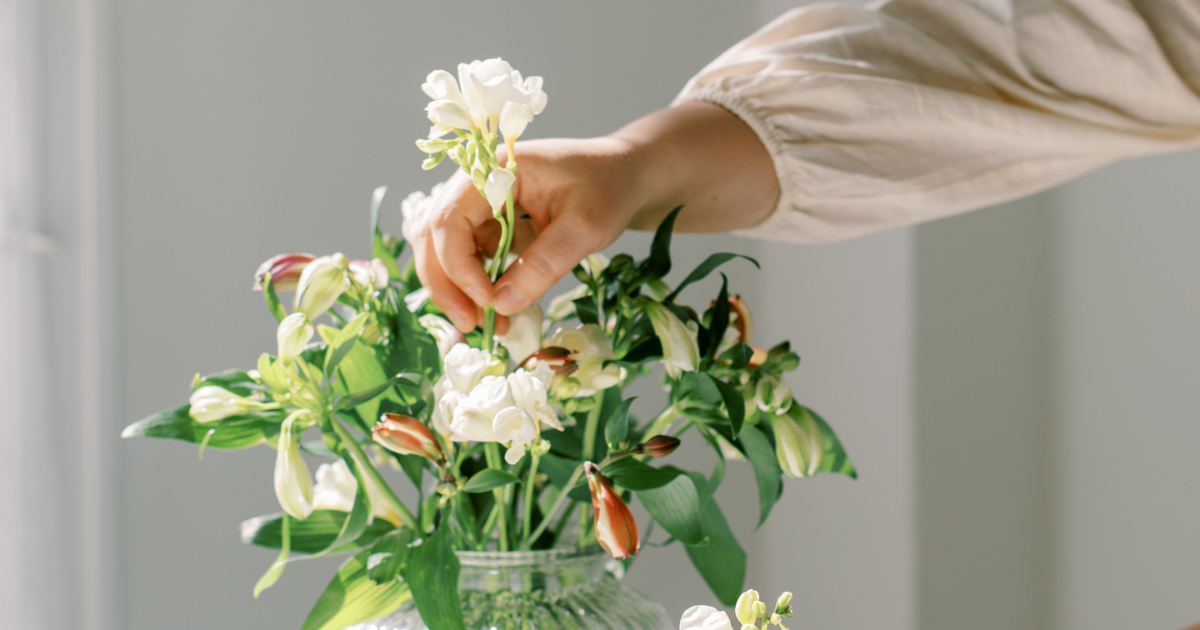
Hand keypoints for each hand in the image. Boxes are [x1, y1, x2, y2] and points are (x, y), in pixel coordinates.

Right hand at [410, 102, 778, 332]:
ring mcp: (481, 206)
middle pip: (433, 236)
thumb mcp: (585, 227)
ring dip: (457, 290)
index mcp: (494, 169)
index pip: (449, 219)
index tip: (489, 302)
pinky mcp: (491, 227)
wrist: (627, 177)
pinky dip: (477, 288)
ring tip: (487, 325)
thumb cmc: (610, 189)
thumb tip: (501, 305)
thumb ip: (544, 263)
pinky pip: (469, 259)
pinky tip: (500, 312)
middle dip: (446, 284)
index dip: (459, 266)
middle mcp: (476, 184)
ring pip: (444, 251)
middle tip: (471, 326)